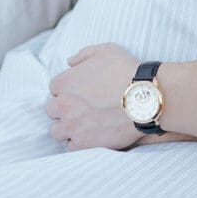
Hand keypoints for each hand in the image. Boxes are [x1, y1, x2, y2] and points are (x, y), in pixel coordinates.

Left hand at [46, 44, 196, 150]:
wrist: (144, 99)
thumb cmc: (126, 71)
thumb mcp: (106, 50)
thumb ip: (83, 55)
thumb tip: (70, 62)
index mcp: (65, 81)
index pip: (54, 87)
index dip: (68, 89)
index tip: (80, 92)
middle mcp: (64, 104)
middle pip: (52, 109)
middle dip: (64, 108)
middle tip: (81, 108)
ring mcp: (72, 126)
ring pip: (57, 131)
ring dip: (67, 127)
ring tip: (83, 124)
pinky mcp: (83, 143)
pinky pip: (70, 146)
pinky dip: (78, 142)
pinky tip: (90, 135)